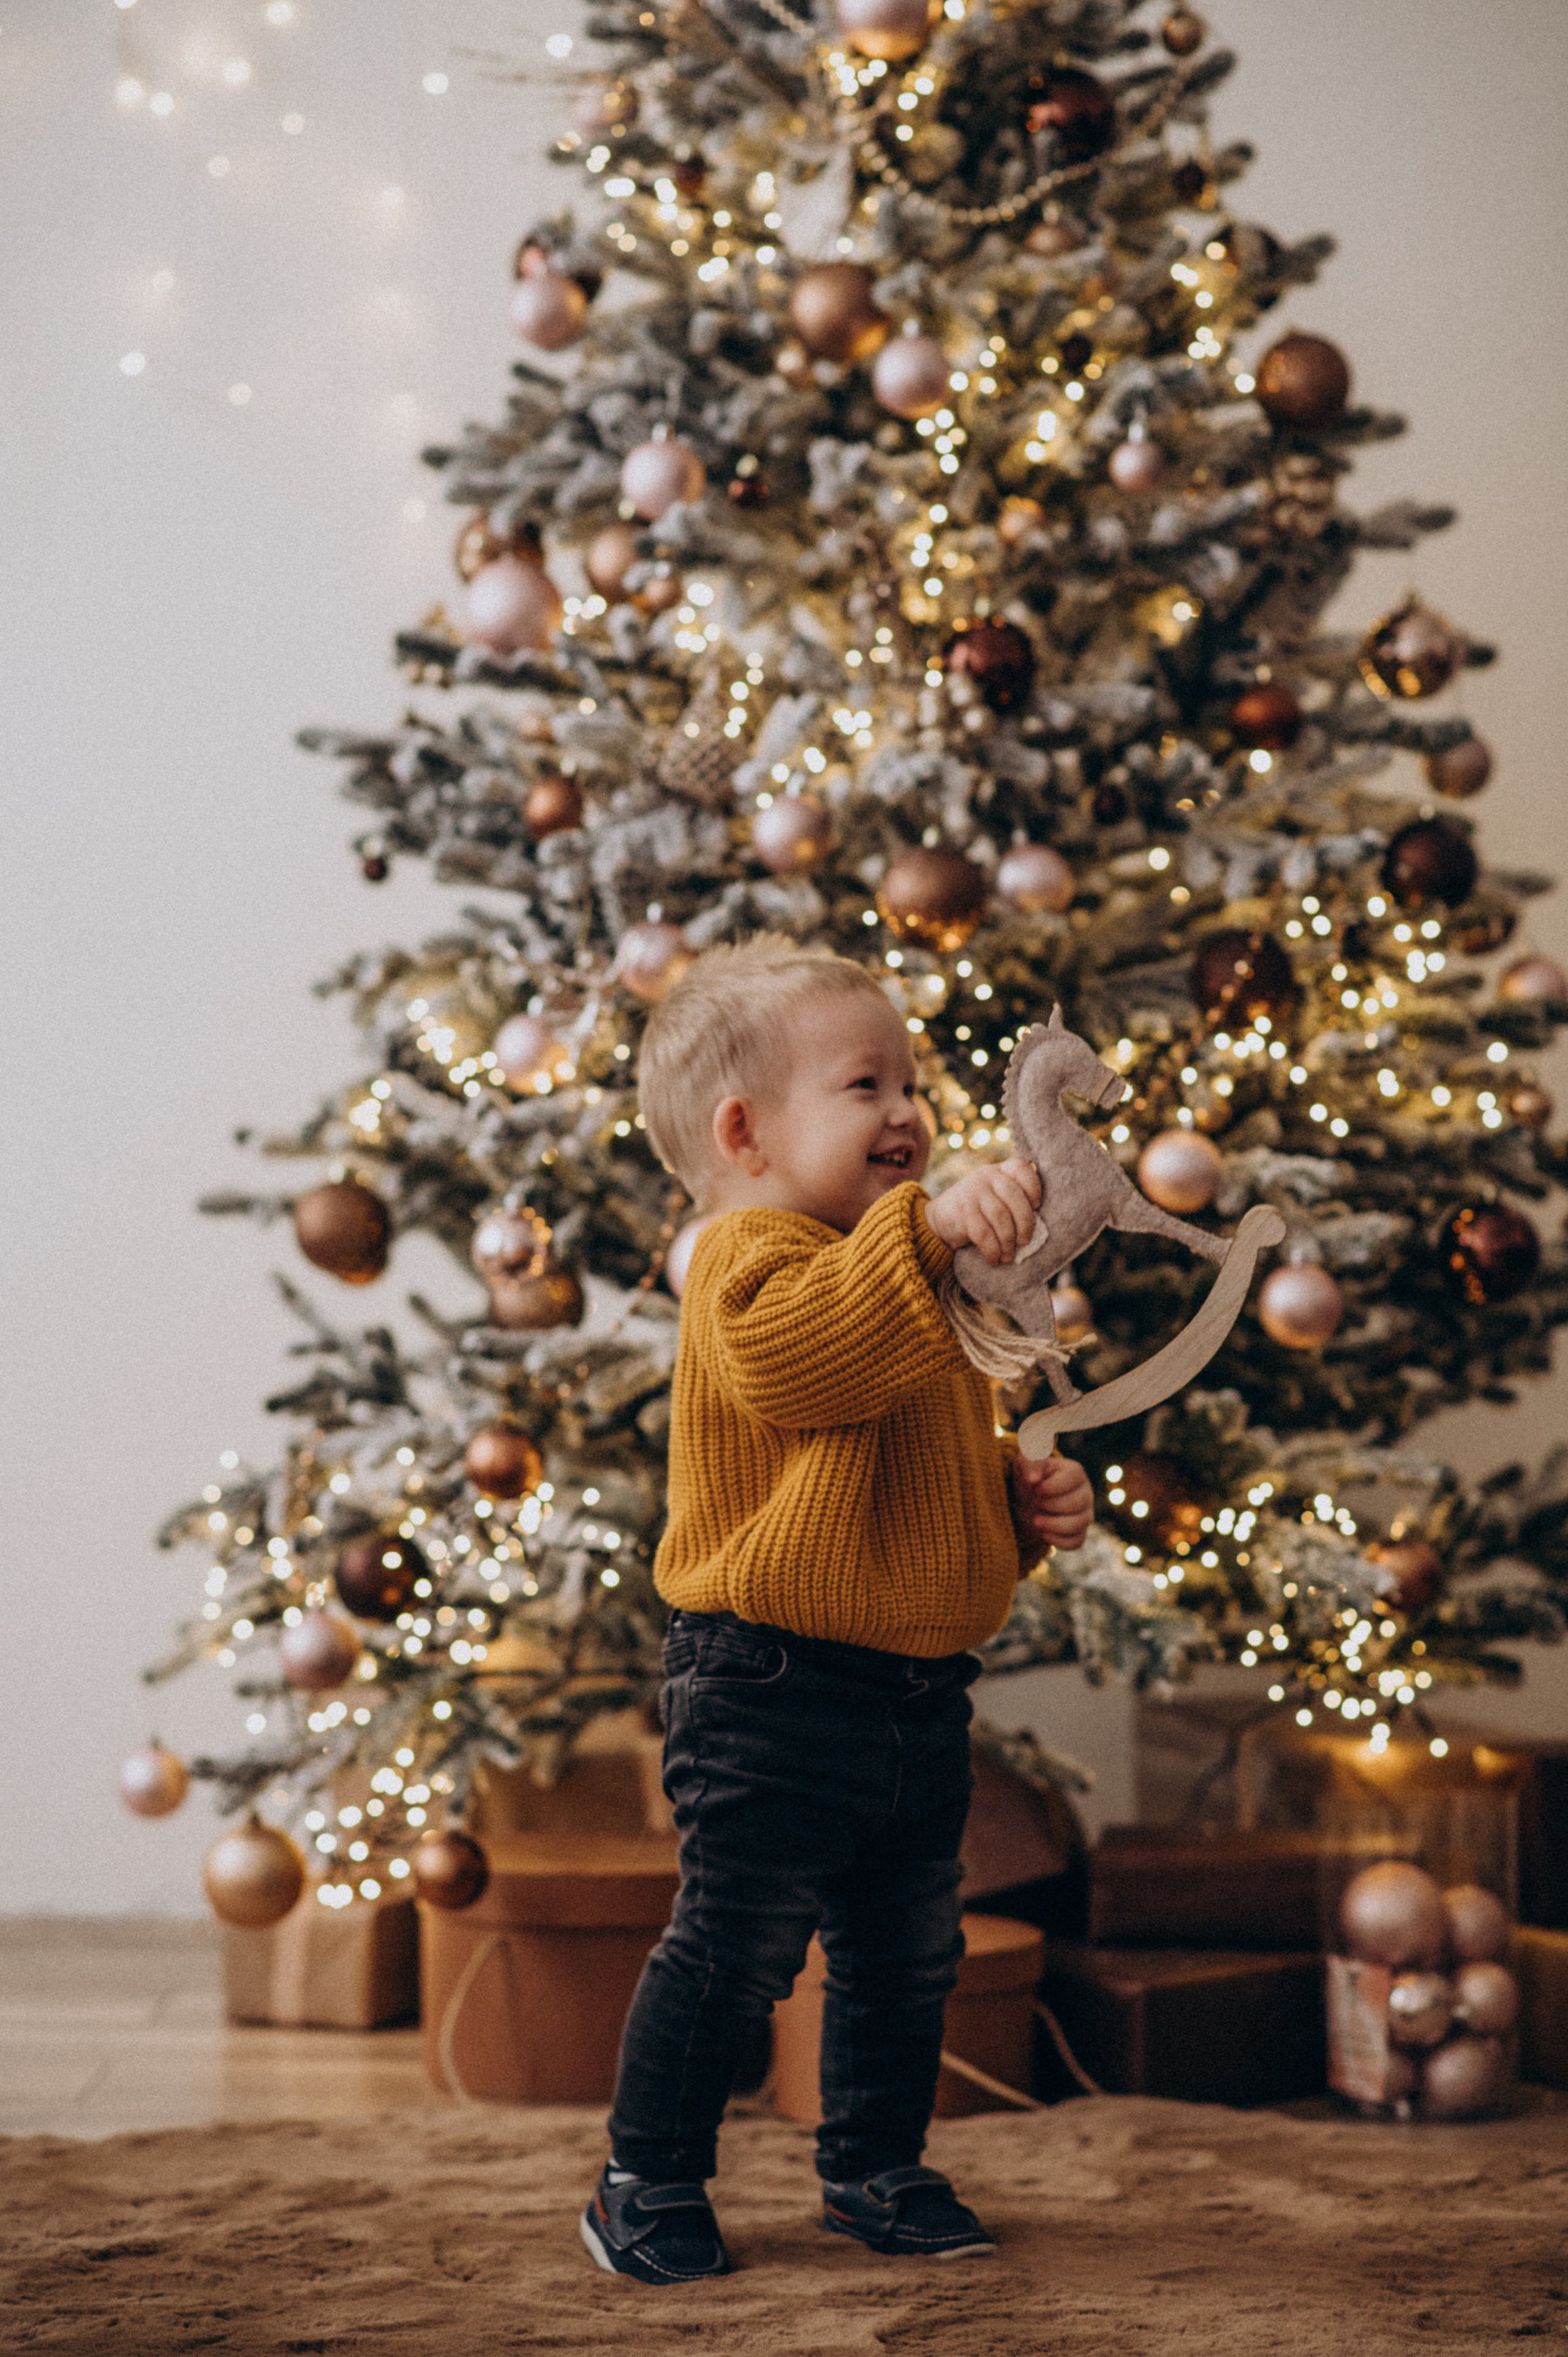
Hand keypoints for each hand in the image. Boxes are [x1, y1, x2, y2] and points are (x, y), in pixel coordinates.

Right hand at [924, 1158, 1041, 1266]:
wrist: (939, 1219)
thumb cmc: (977, 1211)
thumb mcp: (993, 1196)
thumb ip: (1013, 1200)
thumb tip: (1040, 1224)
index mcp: (999, 1171)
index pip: (1021, 1169)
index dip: (1034, 1187)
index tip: (1037, 1206)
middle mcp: (986, 1177)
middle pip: (1014, 1197)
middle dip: (1024, 1223)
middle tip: (1024, 1242)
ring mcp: (972, 1192)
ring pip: (1001, 1218)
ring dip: (1008, 1242)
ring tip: (1008, 1256)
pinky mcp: (962, 1211)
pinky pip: (984, 1234)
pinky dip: (992, 1250)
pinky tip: (994, 1259)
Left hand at [1009, 1451, 1093, 1556]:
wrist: (1027, 1498)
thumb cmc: (1029, 1477)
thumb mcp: (1024, 1463)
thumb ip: (1029, 1462)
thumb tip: (1032, 1478)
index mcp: (1074, 1472)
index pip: (1072, 1478)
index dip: (1051, 1486)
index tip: (1036, 1489)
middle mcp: (1085, 1492)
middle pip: (1078, 1503)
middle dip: (1052, 1506)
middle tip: (1035, 1502)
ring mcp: (1085, 1513)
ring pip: (1079, 1524)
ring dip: (1053, 1525)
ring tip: (1036, 1521)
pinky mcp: (1080, 1531)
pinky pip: (1077, 1541)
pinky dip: (1059, 1541)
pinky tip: (1043, 1534)